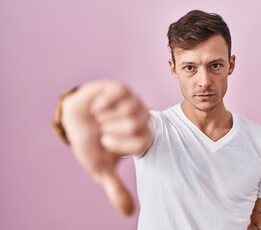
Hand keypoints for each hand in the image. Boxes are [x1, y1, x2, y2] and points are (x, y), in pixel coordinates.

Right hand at [61, 80, 150, 215]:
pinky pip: (118, 93)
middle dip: (111, 130)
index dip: (121, 144)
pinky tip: (96, 108)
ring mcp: (132, 101)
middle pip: (136, 124)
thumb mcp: (102, 168)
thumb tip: (129, 213)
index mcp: (142, 136)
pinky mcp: (120, 88)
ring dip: (106, 117)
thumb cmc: (91, 144)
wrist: (75, 122)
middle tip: (101, 129)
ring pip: (130, 109)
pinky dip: (102, 104)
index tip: (105, 143)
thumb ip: (116, 188)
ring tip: (99, 118)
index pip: (144, 142)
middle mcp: (142, 118)